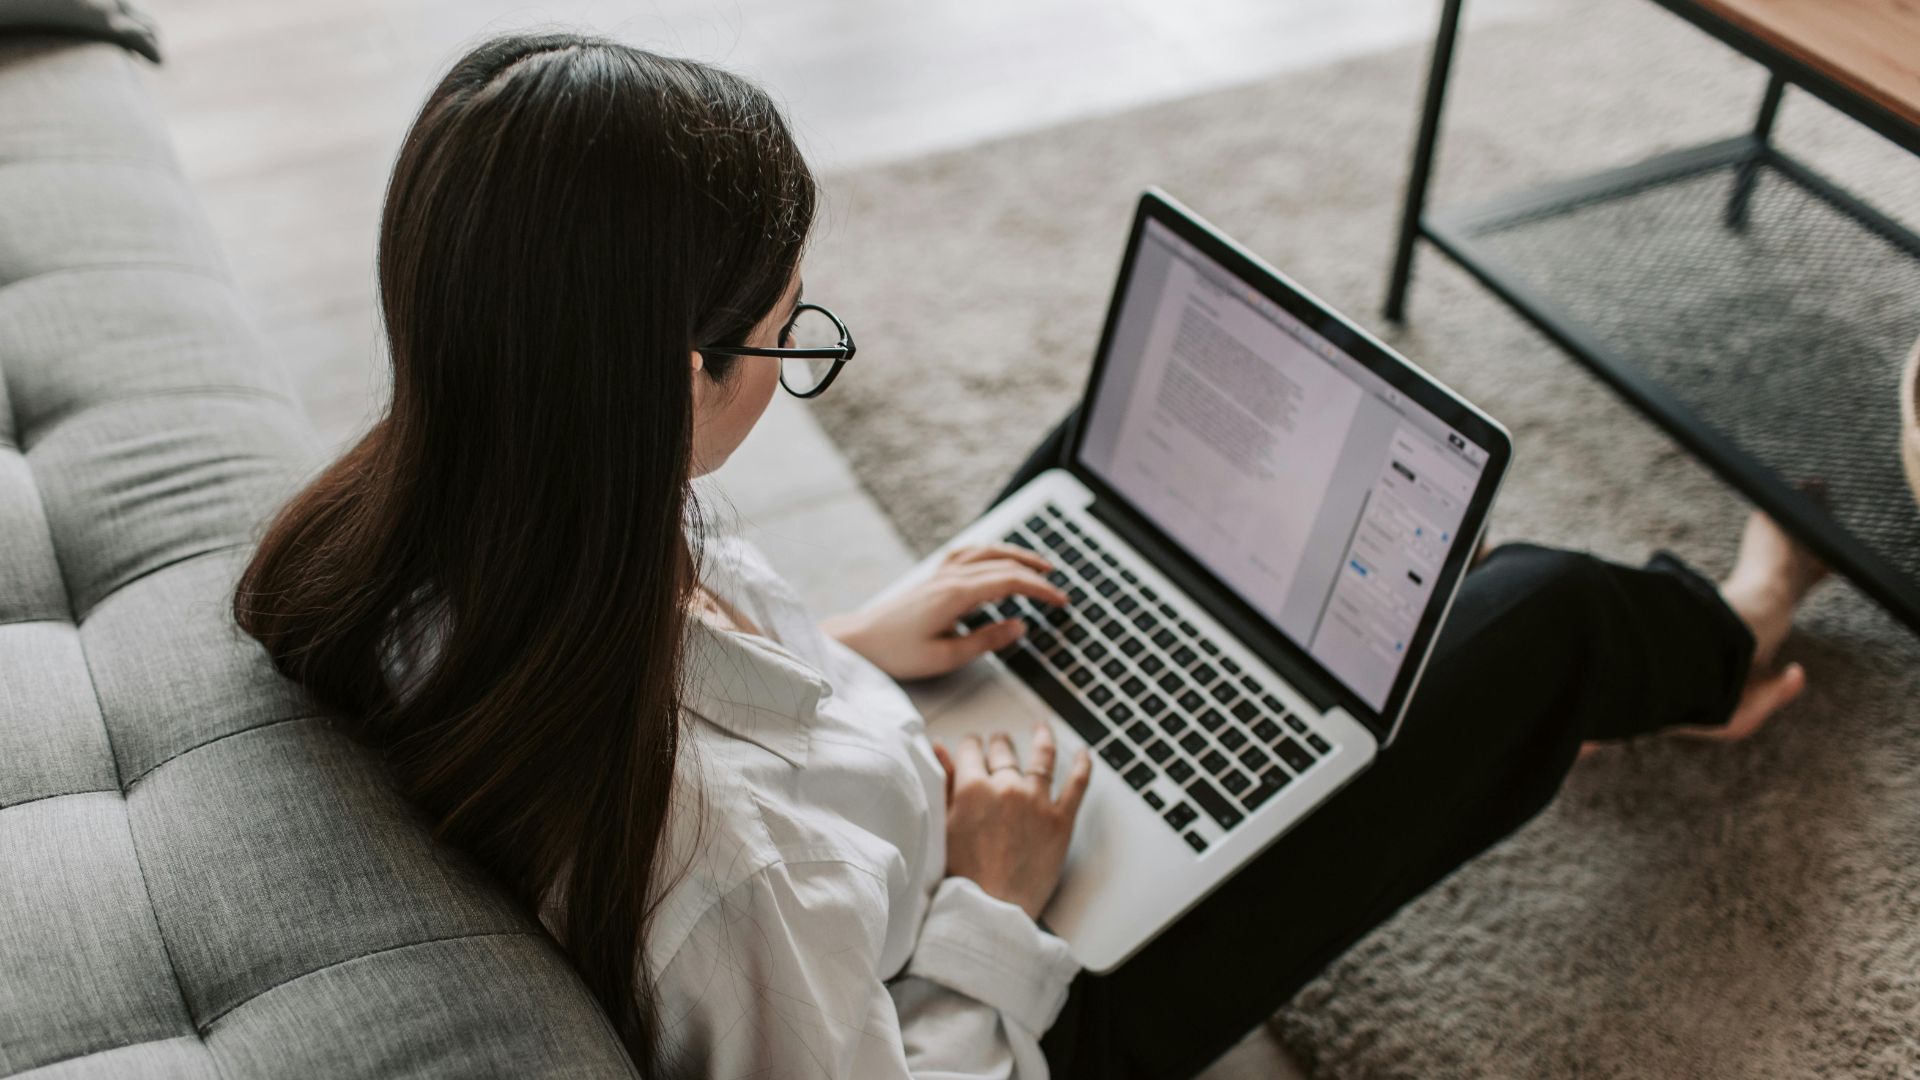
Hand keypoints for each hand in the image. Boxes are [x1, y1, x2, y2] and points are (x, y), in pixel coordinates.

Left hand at [822, 543, 1067, 680]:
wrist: (859, 641)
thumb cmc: (897, 652)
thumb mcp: (946, 656)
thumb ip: (987, 640)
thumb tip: (1020, 626)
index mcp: (956, 594)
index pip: (1010, 582)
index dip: (1040, 590)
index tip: (1061, 601)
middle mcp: (950, 576)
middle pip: (1003, 563)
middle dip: (1036, 573)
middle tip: (1059, 587)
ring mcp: (940, 573)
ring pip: (986, 552)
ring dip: (1016, 555)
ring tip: (1039, 565)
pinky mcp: (933, 577)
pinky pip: (968, 553)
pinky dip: (990, 552)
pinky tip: (997, 557)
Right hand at [934, 724, 1092, 918]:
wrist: (991, 910)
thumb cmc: (962, 876)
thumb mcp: (943, 826)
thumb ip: (944, 784)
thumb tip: (940, 750)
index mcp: (972, 788)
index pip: (971, 750)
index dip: (971, 746)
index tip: (972, 746)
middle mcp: (1006, 787)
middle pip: (1004, 751)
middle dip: (999, 744)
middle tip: (999, 743)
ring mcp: (1037, 802)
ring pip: (1042, 758)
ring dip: (1041, 739)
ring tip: (1041, 731)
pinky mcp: (1061, 821)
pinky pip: (1077, 785)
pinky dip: (1083, 766)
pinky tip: (1084, 754)